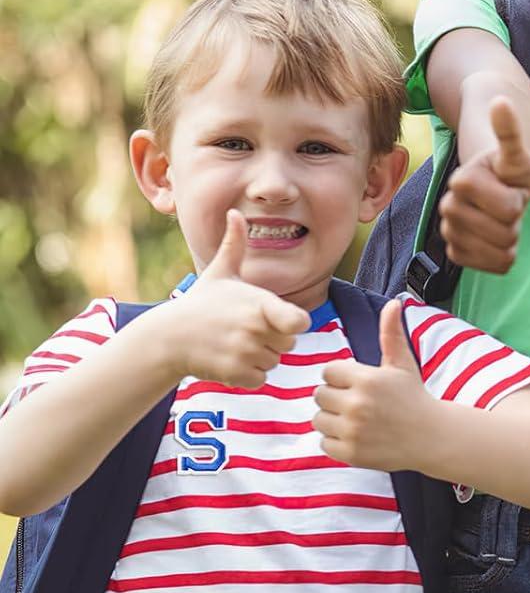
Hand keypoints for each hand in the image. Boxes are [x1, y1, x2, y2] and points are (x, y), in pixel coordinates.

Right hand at [174, 210, 309, 386]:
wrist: (167, 337)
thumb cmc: (200, 303)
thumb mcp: (220, 273)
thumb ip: (235, 245)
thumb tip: (235, 213)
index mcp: (258, 304)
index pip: (299, 322)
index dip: (293, 323)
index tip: (278, 320)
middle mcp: (254, 329)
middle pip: (288, 343)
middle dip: (271, 339)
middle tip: (243, 329)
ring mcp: (245, 353)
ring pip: (273, 361)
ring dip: (258, 356)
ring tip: (233, 342)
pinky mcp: (236, 374)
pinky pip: (260, 379)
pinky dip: (248, 374)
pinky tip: (228, 359)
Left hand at [314, 298, 430, 470]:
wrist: (432, 437)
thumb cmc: (413, 396)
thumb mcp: (402, 363)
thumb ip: (391, 333)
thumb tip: (394, 302)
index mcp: (367, 379)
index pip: (328, 372)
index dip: (341, 377)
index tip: (359, 384)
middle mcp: (357, 405)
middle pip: (319, 395)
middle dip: (335, 397)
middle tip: (358, 403)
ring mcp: (353, 431)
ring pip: (319, 420)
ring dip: (332, 419)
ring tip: (356, 420)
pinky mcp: (350, 454)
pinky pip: (324, 443)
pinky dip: (336, 441)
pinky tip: (357, 436)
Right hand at [439, 96, 529, 273]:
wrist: (496, 185)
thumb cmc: (511, 168)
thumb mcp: (518, 151)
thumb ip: (510, 131)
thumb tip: (501, 101)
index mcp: (464, 179)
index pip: (509, 208)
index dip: (519, 200)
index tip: (513, 187)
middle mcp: (451, 204)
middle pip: (503, 232)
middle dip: (515, 220)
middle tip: (510, 204)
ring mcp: (450, 228)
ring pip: (495, 251)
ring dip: (508, 239)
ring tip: (503, 220)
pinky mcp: (455, 250)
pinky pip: (487, 266)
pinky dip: (500, 258)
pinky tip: (498, 241)